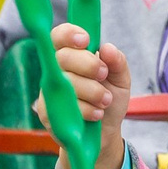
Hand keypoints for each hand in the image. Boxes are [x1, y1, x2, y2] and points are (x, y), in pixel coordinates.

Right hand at [43, 23, 129, 168]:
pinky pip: (64, 106)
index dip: (69, 34)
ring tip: (105, 100)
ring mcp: (49, 91)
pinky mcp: (46, 112)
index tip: (86, 40)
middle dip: (88, 64)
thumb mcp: (121, 80)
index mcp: (72, 56)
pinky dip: (86, 110)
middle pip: (62, 57)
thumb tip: (107, 48)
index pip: (59, 36)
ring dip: (92, 91)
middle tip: (103, 74)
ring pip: (66, 82)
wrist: (105, 134)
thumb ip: (118, 62)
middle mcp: (56, 71)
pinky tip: (96, 114)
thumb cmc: (109, 100)